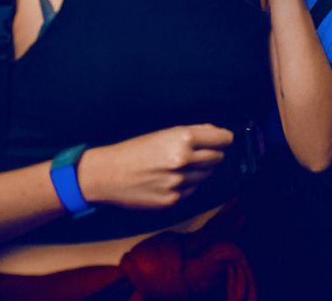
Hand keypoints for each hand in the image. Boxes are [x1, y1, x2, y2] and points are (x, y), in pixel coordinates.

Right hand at [78, 124, 233, 208]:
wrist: (107, 174)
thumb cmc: (135, 150)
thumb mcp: (164, 133)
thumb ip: (195, 132)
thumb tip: (218, 133)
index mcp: (182, 139)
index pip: (223, 139)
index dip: (224, 139)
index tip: (222, 140)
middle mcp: (183, 160)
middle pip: (218, 157)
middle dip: (213, 154)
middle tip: (198, 153)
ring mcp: (178, 181)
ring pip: (207, 175)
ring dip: (199, 170)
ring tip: (179, 166)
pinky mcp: (172, 199)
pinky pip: (193, 190)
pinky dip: (188, 185)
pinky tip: (171, 179)